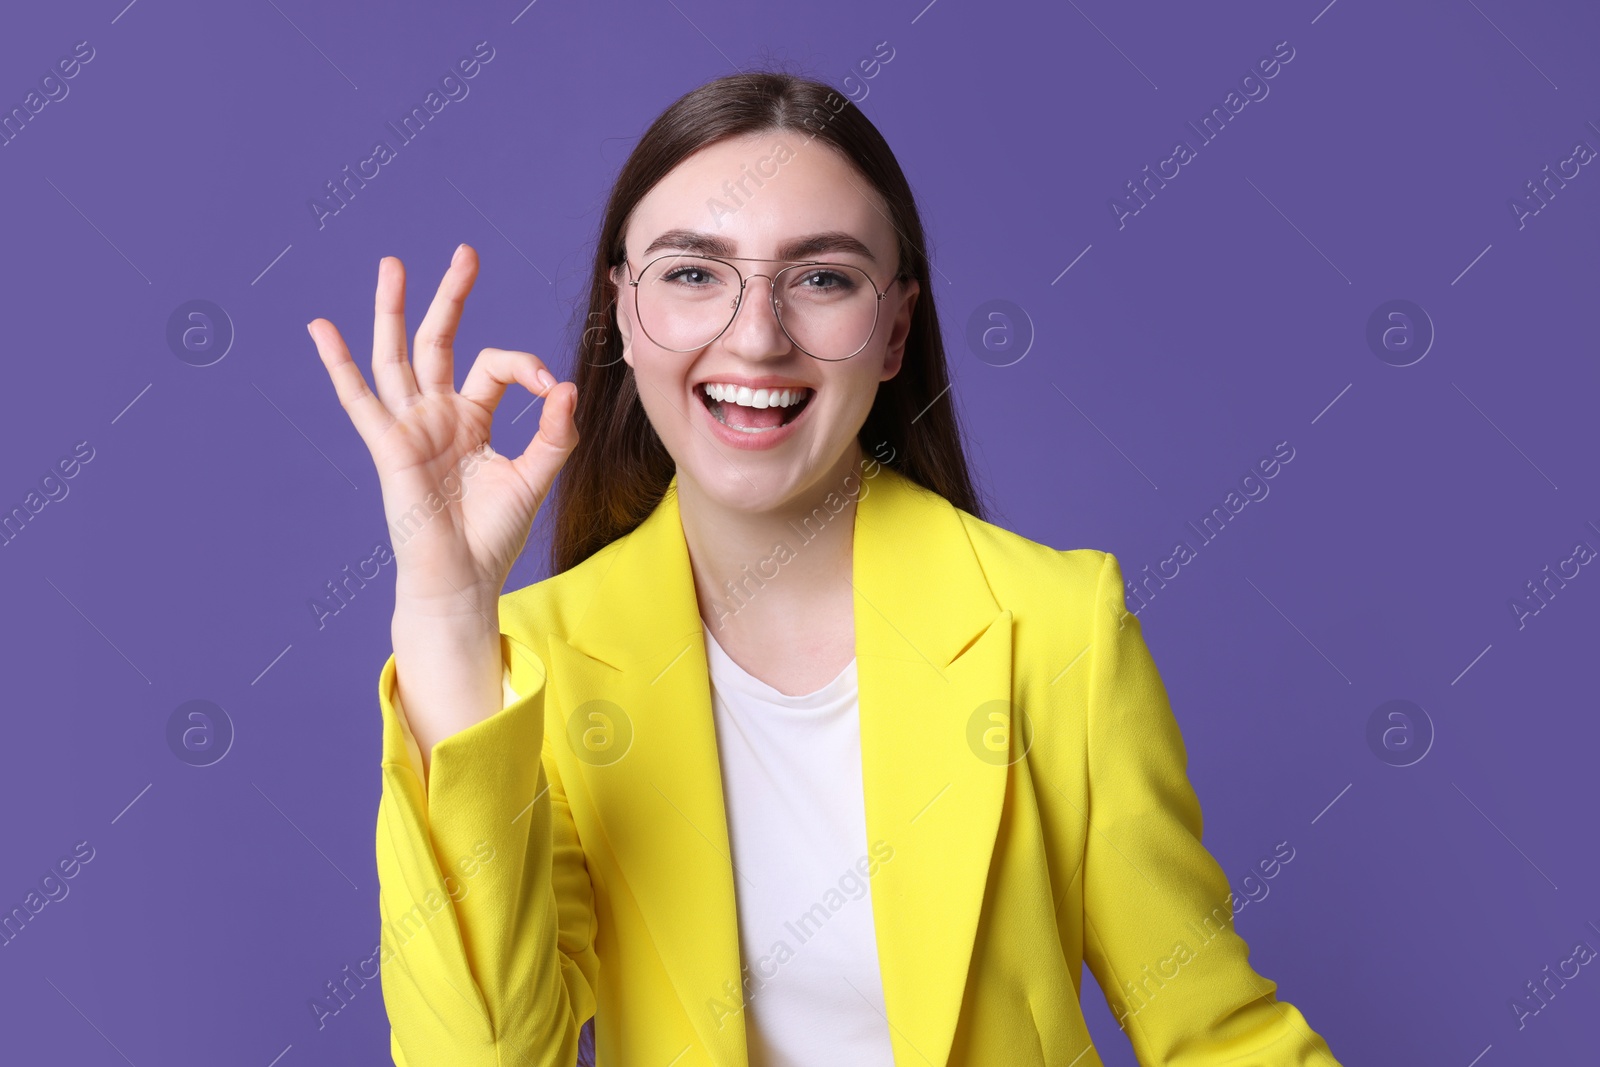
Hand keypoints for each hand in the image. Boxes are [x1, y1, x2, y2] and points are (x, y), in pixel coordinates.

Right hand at [307, 244, 577, 621]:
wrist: (462, 578)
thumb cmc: (494, 535)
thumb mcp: (535, 477)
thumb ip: (554, 433)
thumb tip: (565, 387)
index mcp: (473, 419)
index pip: (496, 367)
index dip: (524, 367)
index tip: (549, 387)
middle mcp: (437, 415)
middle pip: (440, 342)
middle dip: (451, 297)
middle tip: (465, 252)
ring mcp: (410, 427)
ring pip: (398, 356)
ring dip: (394, 310)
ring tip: (393, 264)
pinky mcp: (388, 446)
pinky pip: (358, 400)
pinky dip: (339, 364)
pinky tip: (321, 328)